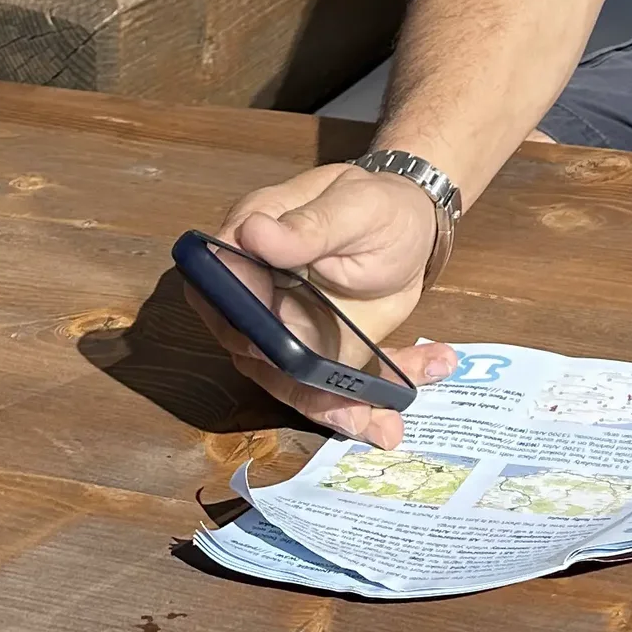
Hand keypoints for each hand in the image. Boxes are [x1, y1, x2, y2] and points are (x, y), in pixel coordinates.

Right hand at [183, 162, 459, 449]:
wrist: (413, 227)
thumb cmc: (379, 206)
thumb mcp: (356, 208)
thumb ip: (310, 226)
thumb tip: (251, 232)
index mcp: (248, 242)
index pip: (219, 288)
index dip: (242, 324)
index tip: (281, 351)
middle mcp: (252, 293)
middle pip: (252, 351)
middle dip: (302, 386)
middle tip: (354, 409)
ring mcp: (279, 330)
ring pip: (289, 381)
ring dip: (338, 408)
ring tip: (387, 425)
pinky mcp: (310, 353)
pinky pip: (321, 390)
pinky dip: (354, 409)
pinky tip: (387, 424)